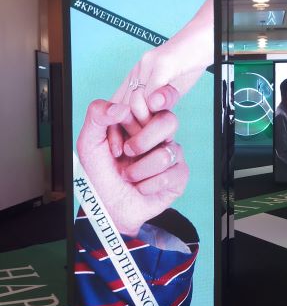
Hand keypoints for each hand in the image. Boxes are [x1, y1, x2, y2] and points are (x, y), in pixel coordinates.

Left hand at [77, 100, 188, 236]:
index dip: (161, 97)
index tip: (154, 101)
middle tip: (126, 152)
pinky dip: (148, 185)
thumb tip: (122, 108)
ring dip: (139, 170)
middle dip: (144, 138)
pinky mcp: (179, 176)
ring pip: (165, 154)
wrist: (108, 208)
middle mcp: (158, 135)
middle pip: (169, 121)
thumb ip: (97, 116)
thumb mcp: (88, 143)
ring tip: (128, 176)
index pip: (155, 101)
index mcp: (139, 121)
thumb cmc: (100, 174)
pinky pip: (170, 176)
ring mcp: (171, 154)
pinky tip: (141, 187)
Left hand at [107, 0, 213, 159]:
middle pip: (122, 105)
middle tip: (130, 150)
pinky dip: (153, 106)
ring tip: (146, 139)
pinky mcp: (164, 63)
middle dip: (122, 131)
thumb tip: (152, 125)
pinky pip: (153, 89)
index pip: (118, 105)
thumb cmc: (190, 62)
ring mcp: (150, 66)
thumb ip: (159, 103)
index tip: (118, 149)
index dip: (115, 129)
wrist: (205, 36)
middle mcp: (139, 70)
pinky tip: (157, 116)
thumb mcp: (171, 87)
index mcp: (138, 77)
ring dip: (140, 124)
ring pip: (135, 101)